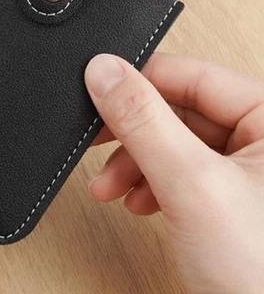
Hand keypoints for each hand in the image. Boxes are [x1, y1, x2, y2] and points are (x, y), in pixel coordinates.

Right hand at [85, 53, 263, 293]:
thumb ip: (143, 121)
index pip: (193, 75)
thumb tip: (104, 70)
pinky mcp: (232, 201)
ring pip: (176, 143)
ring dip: (135, 162)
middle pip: (179, 110)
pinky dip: (151, 184)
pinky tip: (135, 200)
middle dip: (132, 134)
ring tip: (111, 187)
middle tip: (96, 140)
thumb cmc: (263, 278)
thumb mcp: (191, 185)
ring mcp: (250, 174)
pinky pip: (182, 173)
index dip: (140, 82)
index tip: (98, 88)